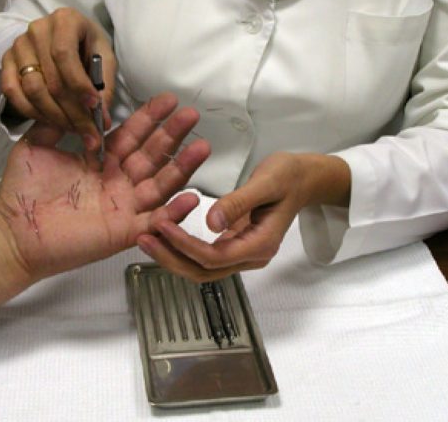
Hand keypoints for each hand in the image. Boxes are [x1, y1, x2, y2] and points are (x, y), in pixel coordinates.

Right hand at [0, 7, 115, 150]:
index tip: (94, 107)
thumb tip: (101, 120)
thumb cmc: (88, 47)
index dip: (79, 85)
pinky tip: (50, 121)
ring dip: (53, 115)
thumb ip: (105, 87)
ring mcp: (19, 44)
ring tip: (72, 128)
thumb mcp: (105, 59)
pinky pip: (12, 92)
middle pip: (50, 78)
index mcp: (65, 20)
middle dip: (71, 111)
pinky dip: (31, 112)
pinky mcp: (7, 60)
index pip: (65, 55)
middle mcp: (38, 29)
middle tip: (87, 131)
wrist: (65, 37)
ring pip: (31, 88)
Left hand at [0, 93, 209, 324]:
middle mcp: (116, 182)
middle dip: (173, 135)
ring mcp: (122, 207)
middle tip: (191, 114)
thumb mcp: (36, 146)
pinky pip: (153, 221)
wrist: (12, 233)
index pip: (131, 135)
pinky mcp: (123, 231)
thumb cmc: (21, 195)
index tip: (167, 101)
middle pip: (152, 155)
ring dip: (182, 167)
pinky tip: (190, 198)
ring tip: (202, 147)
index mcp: (100, 161)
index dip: (150, 118)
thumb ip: (55, 122)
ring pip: (160, 184)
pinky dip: (173, 212)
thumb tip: (71, 97)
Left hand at [137, 152, 350, 281]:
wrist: (304, 178)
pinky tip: (164, 234)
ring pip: (201, 268)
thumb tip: (211, 222)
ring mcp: (242, 253)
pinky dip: (181, 248)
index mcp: (259, 245)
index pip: (214, 257)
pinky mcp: (234, 244)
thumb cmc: (289, 177)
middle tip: (143, 238)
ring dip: (172, 256)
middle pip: (203, 271)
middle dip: (171, 258)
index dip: (185, 245)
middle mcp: (250, 256)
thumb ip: (238, 203)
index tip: (161, 225)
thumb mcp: (266, 183)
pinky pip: (203, 255)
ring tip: (146, 238)